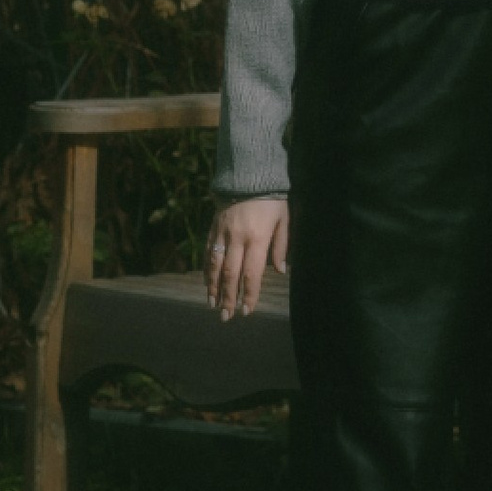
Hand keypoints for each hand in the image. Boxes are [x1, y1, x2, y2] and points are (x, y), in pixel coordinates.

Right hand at [205, 196, 288, 319]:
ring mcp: (222, 232)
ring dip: (212, 287)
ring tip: (212, 305)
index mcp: (257, 238)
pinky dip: (206, 269)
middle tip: (226, 317)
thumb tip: (280, 270)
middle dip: (227, 298)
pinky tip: (206, 282)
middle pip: (230, 274)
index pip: (251, 274)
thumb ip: (281, 246)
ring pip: (214, 265)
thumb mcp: (285, 219)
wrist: (249, 173)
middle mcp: (237, 238)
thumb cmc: (273, 198)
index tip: (246, 311)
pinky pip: (208, 251)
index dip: (248, 294)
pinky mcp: (214, 227)